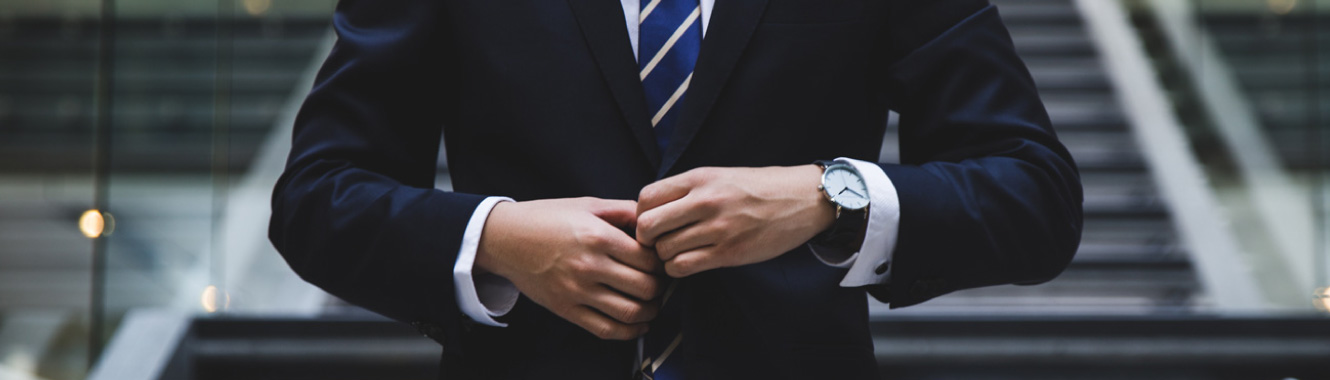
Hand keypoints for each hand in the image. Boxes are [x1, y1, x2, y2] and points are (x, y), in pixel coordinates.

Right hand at [475, 197, 662, 339]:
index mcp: (598, 236)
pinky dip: (629, 332)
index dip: (661, 262)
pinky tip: (638, 325)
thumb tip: (653, 219)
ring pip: (630, 312)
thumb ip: (623, 210)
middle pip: (645, 287)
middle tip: (660, 283)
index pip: (648, 259)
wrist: (505, 238)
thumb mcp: (587, 204)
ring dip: (650, 312)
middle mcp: (589, 265)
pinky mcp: (566, 309)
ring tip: (653, 304)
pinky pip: (605, 329)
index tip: (660, 261)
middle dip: (659, 287)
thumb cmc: (546, 218)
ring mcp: (577, 291)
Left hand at [636, 166, 836, 277]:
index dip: (641, 214)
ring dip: (664, 256)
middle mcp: (705, 201)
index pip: (646, 198)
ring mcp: (717, 228)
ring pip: (664, 250)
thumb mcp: (720, 176)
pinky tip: (689, 262)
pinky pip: (683, 267)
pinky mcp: (729, 252)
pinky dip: (678, 269)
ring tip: (678, 252)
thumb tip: (651, 210)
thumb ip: (687, 190)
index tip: (652, 222)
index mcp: (699, 178)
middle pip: (647, 226)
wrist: (802, 199)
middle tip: (658, 242)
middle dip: (647, 239)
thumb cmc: (759, 188)